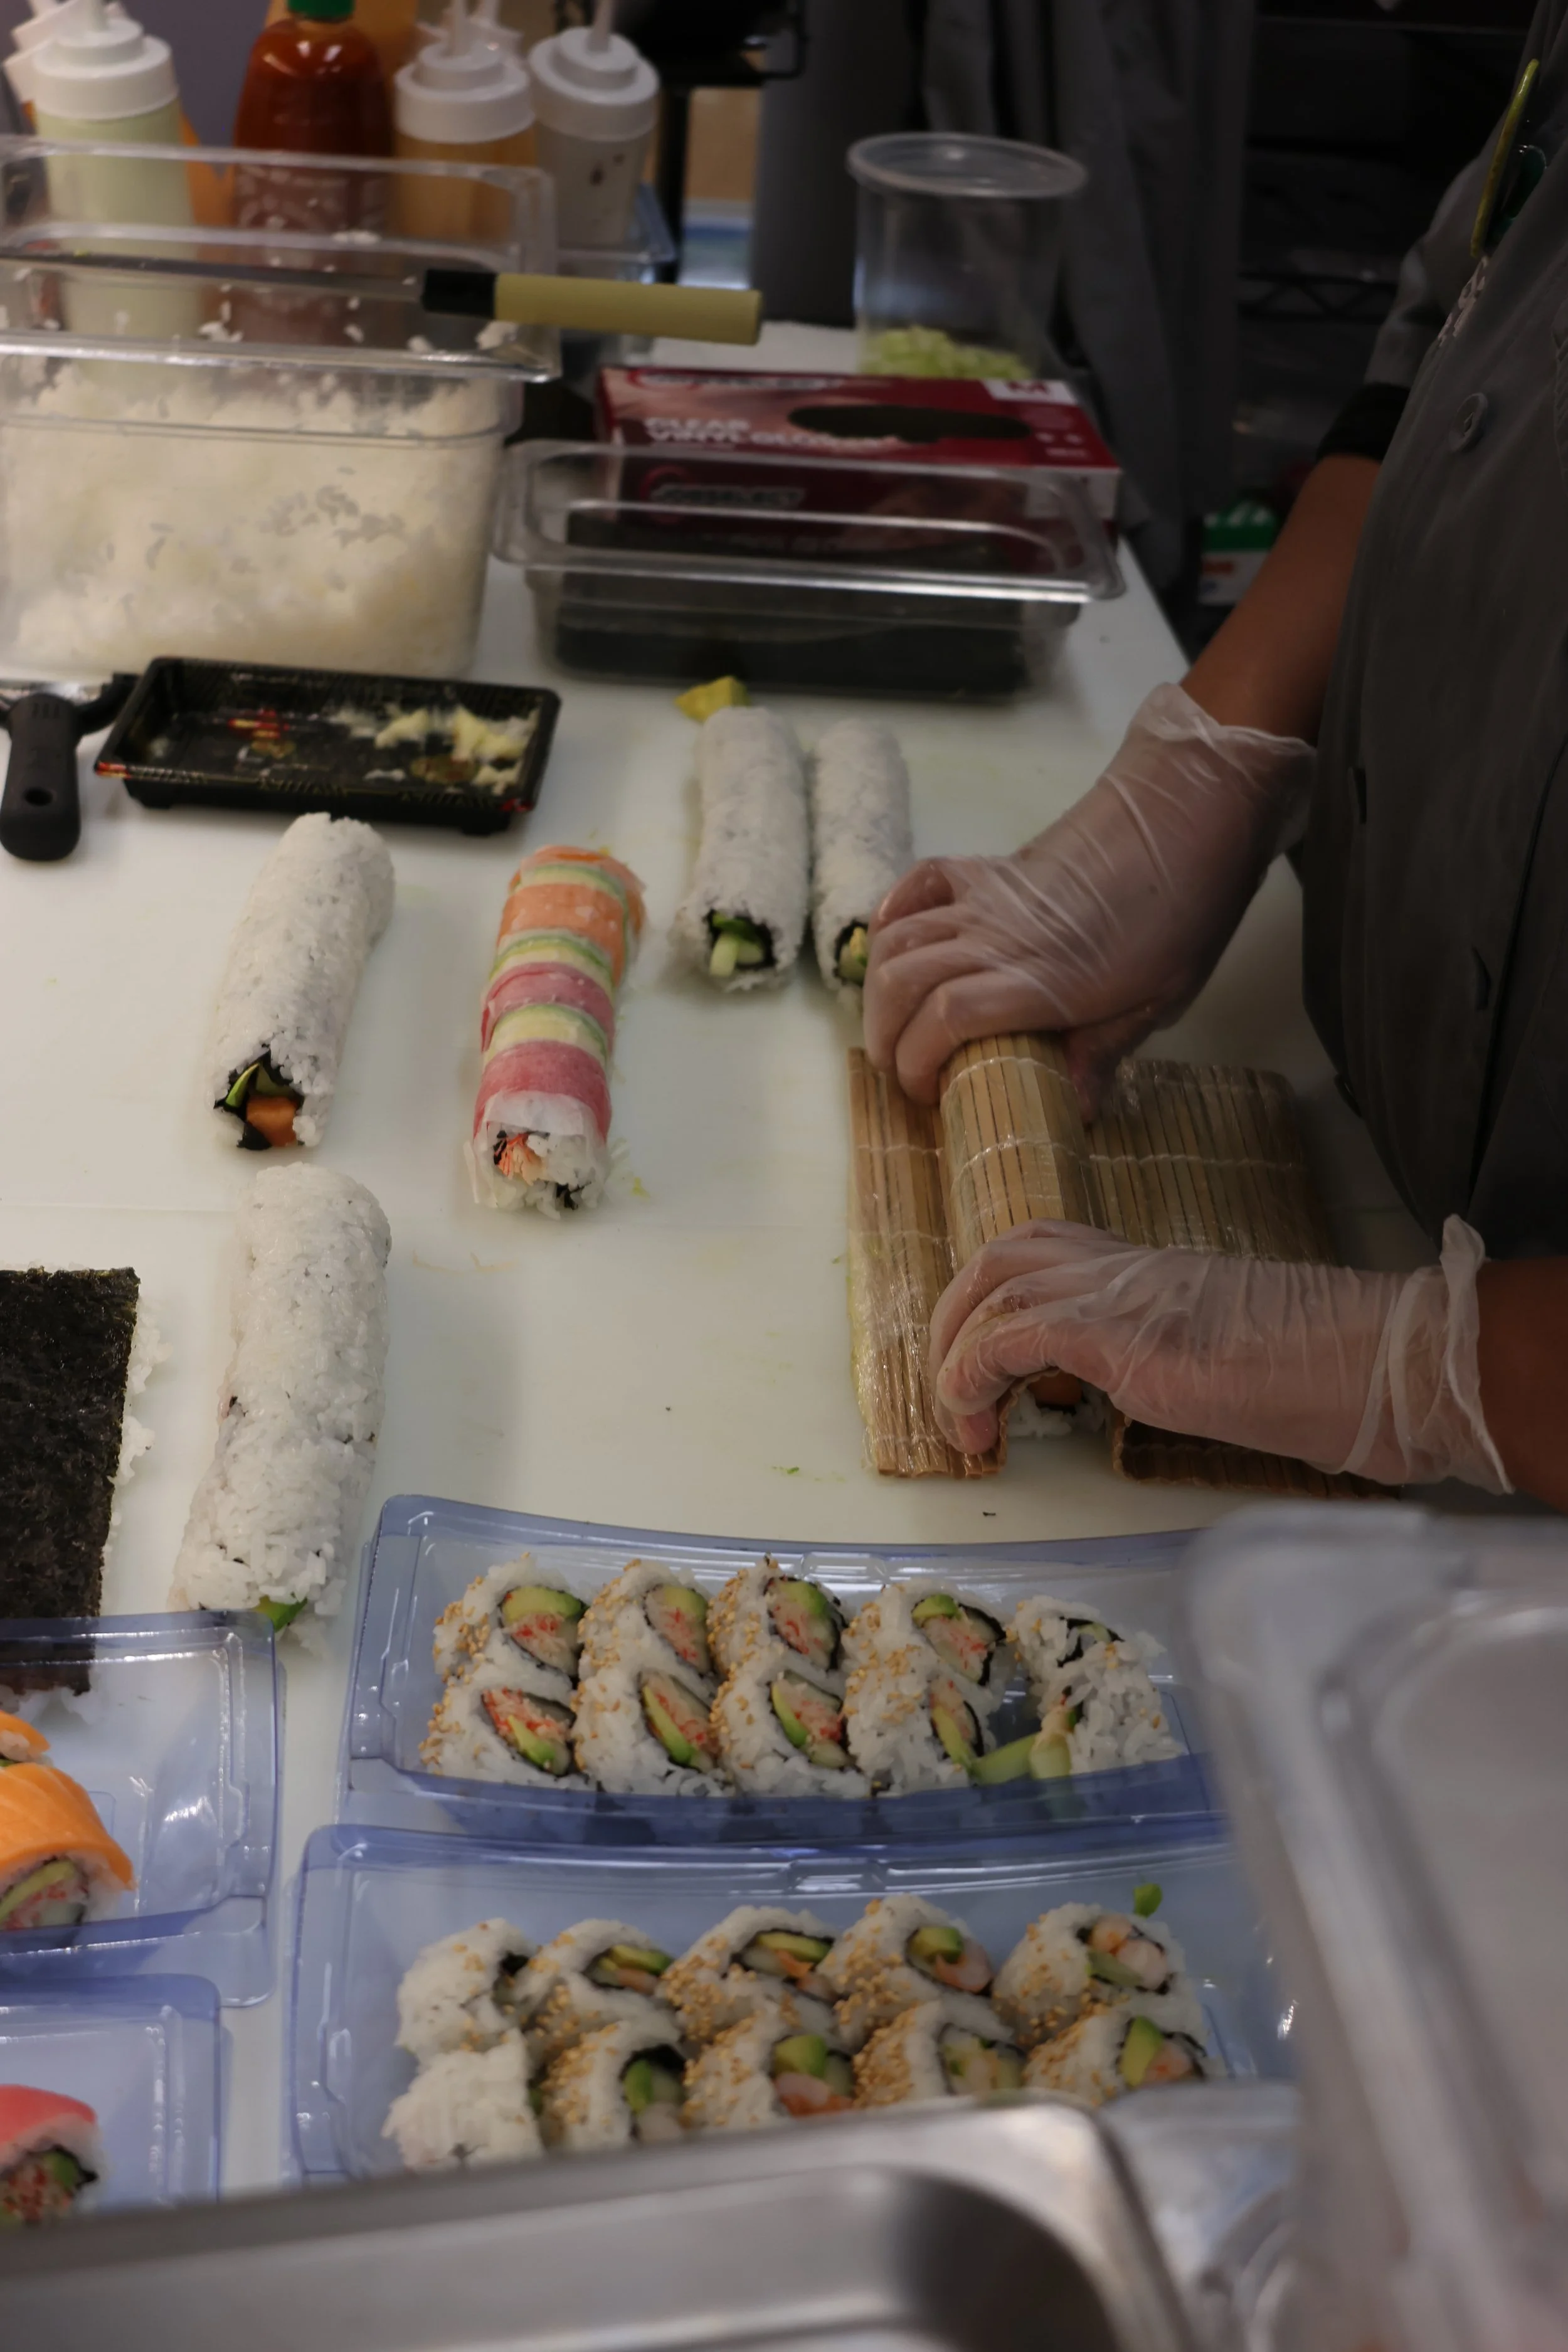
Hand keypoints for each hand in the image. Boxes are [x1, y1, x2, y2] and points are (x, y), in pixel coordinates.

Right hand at [864, 683, 1315, 1109]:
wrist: (1187, 814)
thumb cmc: (1187, 912)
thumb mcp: (1160, 998)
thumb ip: (1105, 1052)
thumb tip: (1074, 1112)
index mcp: (1043, 979)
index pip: (945, 1020)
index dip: (916, 1062)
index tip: (925, 1092)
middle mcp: (999, 938)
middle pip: (902, 983)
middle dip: (885, 1037)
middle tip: (900, 1070)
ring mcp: (986, 898)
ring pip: (897, 939)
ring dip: (878, 989)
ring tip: (893, 1025)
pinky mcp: (986, 868)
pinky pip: (918, 884)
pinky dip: (891, 914)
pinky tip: (887, 944)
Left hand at [929, 1217, 1509, 1491]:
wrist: (1378, 1365)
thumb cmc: (1332, 1376)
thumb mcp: (1232, 1364)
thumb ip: (1182, 1364)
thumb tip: (1161, 1392)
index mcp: (1156, 1274)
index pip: (1053, 1254)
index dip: (1003, 1302)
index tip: (995, 1373)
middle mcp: (1128, 1269)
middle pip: (1005, 1253)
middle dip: (957, 1315)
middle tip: (954, 1391)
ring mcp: (1121, 1294)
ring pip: (995, 1284)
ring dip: (956, 1350)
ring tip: (961, 1422)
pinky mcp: (1117, 1334)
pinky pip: (1009, 1338)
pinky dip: (973, 1376)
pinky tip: (976, 1428)